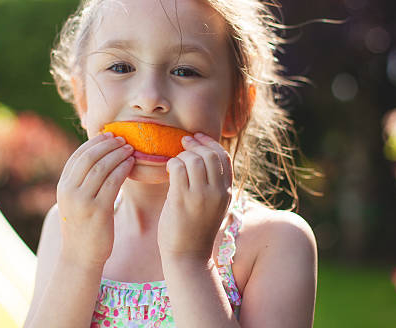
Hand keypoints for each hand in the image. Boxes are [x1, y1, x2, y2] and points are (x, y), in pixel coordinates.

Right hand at [56, 132, 134, 268]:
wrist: (80, 257)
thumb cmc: (82, 227)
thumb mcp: (75, 202)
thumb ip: (81, 182)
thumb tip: (97, 158)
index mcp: (62, 187)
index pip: (77, 156)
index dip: (94, 143)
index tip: (109, 135)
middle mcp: (69, 192)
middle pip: (89, 158)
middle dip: (107, 145)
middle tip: (122, 139)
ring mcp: (83, 201)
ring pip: (102, 168)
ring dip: (118, 154)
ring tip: (130, 149)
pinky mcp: (98, 210)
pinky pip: (113, 182)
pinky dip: (123, 169)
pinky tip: (131, 164)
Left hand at [158, 132, 232, 262]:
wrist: (188, 257)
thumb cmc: (195, 230)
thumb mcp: (213, 206)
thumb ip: (213, 184)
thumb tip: (202, 158)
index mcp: (226, 192)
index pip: (224, 157)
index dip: (210, 142)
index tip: (197, 137)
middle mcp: (217, 192)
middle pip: (210, 154)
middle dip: (194, 145)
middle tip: (183, 144)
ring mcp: (200, 196)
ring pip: (193, 159)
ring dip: (181, 156)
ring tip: (175, 164)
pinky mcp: (182, 200)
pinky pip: (178, 168)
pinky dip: (171, 163)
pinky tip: (168, 170)